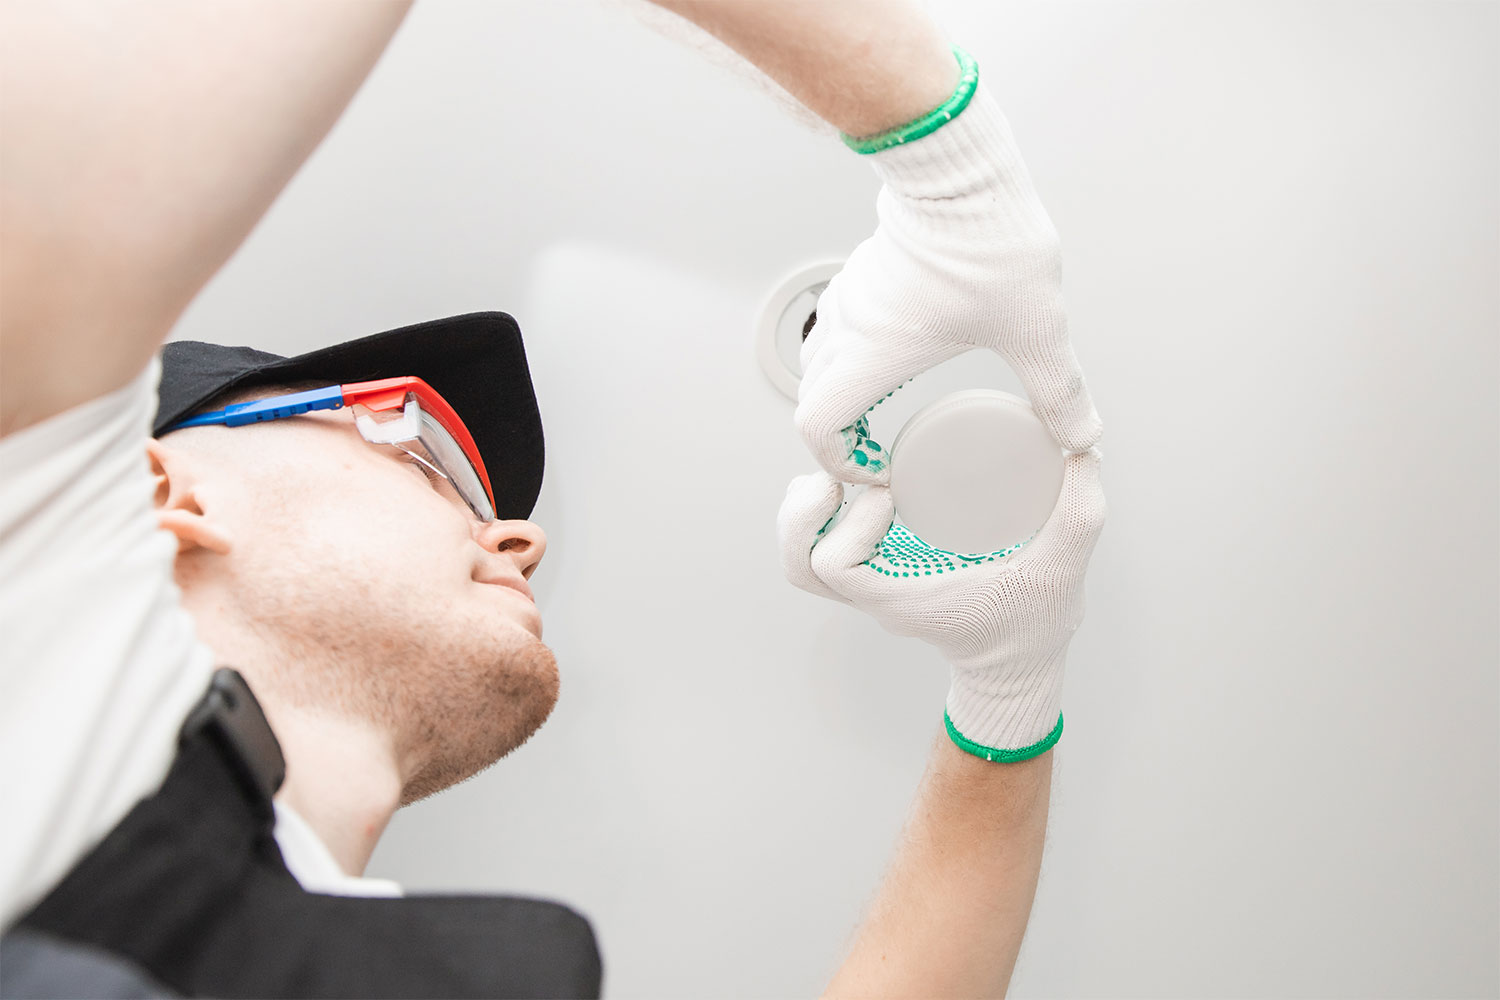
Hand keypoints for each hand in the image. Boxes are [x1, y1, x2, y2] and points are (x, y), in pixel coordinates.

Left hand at [777, 445, 1106, 757]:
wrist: (1020, 661)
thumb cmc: (1033, 624)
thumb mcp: (1062, 569)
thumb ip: (1080, 512)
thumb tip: (1085, 450)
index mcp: (903, 598)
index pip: (836, 567)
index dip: (848, 525)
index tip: (888, 494)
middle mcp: (876, 595)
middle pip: (801, 564)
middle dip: (806, 517)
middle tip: (843, 475)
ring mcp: (869, 584)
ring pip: (801, 557)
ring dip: (804, 514)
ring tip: (839, 472)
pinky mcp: (873, 569)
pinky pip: (818, 548)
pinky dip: (819, 516)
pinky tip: (846, 479)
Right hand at [795, 78, 1102, 487]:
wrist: (964, 170)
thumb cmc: (986, 242)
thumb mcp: (1034, 331)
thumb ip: (1058, 391)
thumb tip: (1082, 434)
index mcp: (874, 355)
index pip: (817, 428)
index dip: (840, 462)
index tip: (880, 468)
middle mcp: (850, 328)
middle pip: (811, 400)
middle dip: (840, 434)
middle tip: (878, 447)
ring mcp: (851, 297)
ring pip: (818, 361)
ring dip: (841, 391)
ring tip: (883, 403)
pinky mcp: (865, 271)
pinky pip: (838, 325)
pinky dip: (852, 353)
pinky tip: (900, 346)